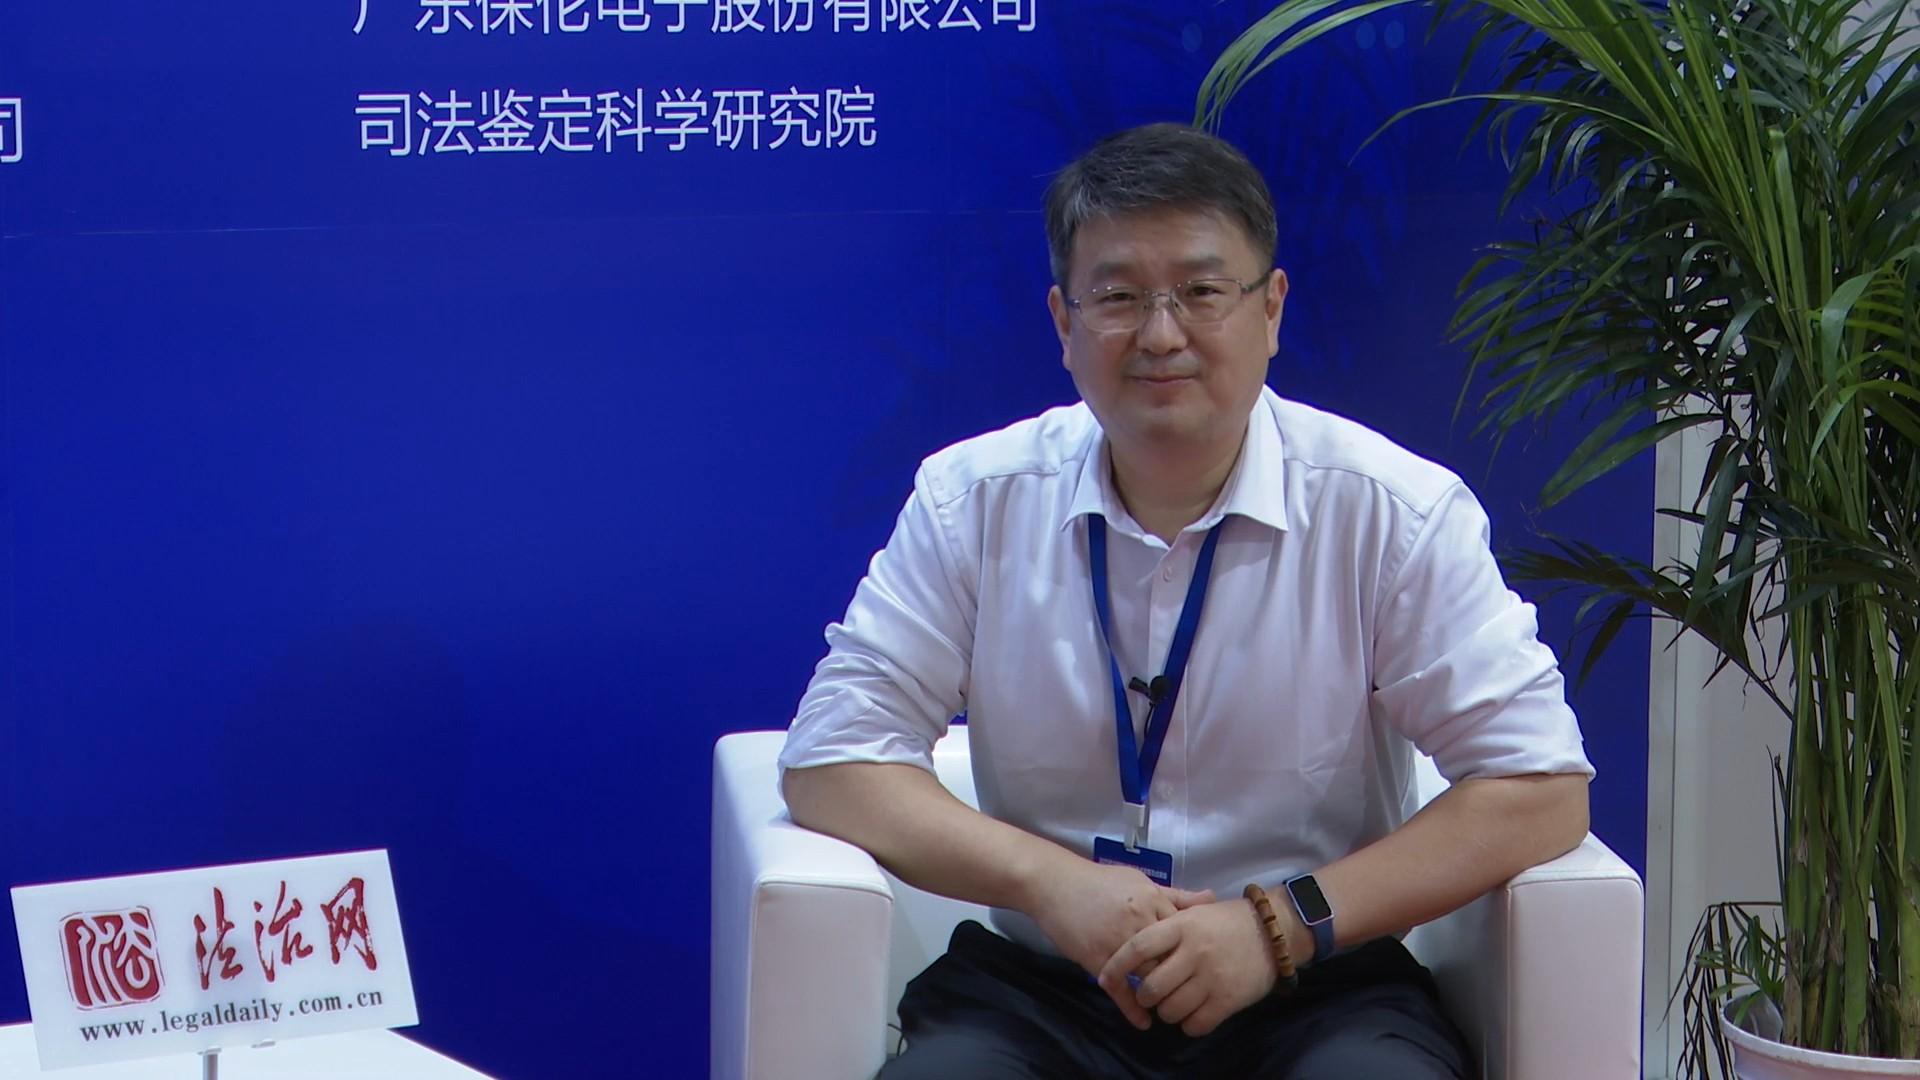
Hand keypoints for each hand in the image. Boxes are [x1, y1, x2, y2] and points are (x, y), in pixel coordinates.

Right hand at [1021, 858, 1212, 1015]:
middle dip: (1179, 974)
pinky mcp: (1096, 958)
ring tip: (1168, 1006)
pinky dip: (1133, 1009)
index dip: (1192, 950)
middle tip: (1186, 989)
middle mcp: (1138, 920)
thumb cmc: (1099, 882)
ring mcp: (1116, 941)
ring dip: (1159, 992)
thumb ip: (1175, 894)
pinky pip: (1120, 989)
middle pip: (1170, 956)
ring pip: (1148, 974)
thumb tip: (1211, 898)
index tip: (1199, 964)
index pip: (1184, 932)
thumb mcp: (1139, 881)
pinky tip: (1143, 1022)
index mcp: (1152, 899)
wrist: (1054, 884)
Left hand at [1096, 898, 1276, 1035]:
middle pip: (1151, 987)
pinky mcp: (1227, 1001)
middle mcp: (1194, 952)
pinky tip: (1193, 1012)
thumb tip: (1130, 941)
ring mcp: (1211, 978)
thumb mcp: (1195, 913)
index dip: (1117, 966)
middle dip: (1144, 996)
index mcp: (1182, 926)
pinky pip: (1194, 1024)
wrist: (1273, 933)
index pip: (1138, 948)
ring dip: (1166, 1012)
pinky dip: (1188, 1024)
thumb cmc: (1226, 921)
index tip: (1105, 978)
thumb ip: (1165, 925)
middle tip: (1149, 993)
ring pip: (1170, 1010)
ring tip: (1173, 1002)